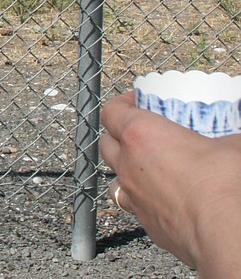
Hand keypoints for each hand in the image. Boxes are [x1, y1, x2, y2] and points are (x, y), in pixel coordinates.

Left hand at [101, 92, 240, 274]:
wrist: (224, 233)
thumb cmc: (222, 185)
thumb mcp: (231, 144)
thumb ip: (226, 133)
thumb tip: (233, 133)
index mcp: (141, 135)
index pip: (112, 111)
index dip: (121, 103)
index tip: (135, 101)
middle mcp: (128, 165)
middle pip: (106, 143)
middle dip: (119, 134)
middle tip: (142, 132)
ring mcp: (133, 196)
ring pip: (115, 176)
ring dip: (125, 168)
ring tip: (147, 166)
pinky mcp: (145, 222)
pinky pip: (134, 205)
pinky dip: (142, 197)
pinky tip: (162, 196)